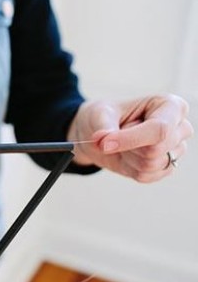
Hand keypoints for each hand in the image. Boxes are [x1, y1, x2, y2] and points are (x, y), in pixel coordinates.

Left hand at [68, 94, 192, 182]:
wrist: (104, 134)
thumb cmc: (107, 116)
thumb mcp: (100, 114)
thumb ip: (104, 127)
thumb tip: (104, 143)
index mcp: (171, 105)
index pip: (160, 129)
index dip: (131, 139)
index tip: (104, 144)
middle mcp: (180, 127)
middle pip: (155, 151)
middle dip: (126, 148)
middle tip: (115, 136)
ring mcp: (177, 149)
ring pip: (150, 165)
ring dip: (127, 157)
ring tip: (123, 144)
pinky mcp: (169, 166)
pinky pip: (147, 176)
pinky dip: (129, 168)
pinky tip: (127, 155)